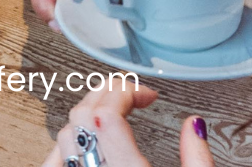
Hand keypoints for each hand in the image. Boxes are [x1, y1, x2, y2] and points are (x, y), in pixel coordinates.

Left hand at [38, 81, 216, 166]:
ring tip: (111, 114)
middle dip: (107, 94)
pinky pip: (54, 160)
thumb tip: (195, 125)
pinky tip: (83, 140)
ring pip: (65, 134)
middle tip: (131, 95)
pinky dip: (66, 143)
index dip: (125, 91)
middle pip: (82, 116)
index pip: (107, 113)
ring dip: (87, 115)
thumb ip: (198, 159)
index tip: (147, 94)